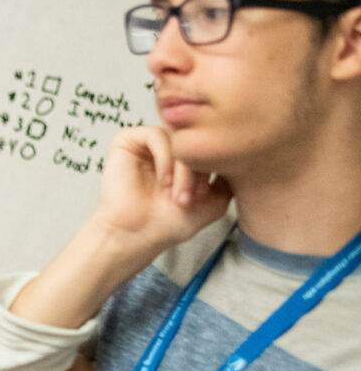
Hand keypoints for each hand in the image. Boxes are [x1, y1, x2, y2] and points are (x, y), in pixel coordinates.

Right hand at [10, 128, 232, 328]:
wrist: (137, 235)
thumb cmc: (168, 223)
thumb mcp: (216, 201)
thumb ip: (230, 177)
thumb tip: (242, 154)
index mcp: (185, 157)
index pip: (210, 141)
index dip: (216, 163)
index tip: (208, 194)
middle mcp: (167, 146)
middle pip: (195, 137)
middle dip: (200, 166)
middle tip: (195, 196)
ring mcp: (148, 143)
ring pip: (178, 137)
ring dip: (184, 168)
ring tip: (178, 195)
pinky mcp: (128, 141)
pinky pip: (156, 135)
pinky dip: (165, 159)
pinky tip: (163, 182)